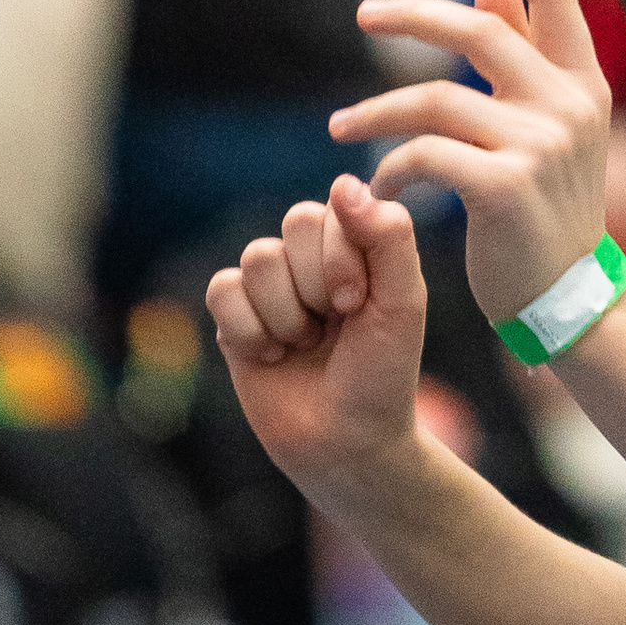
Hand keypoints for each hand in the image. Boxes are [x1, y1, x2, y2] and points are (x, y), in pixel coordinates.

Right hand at [206, 174, 430, 509]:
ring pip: (259, 257)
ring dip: (286, 314)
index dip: (341, 258)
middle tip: (333, 325)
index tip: (357, 305)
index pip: (335, 207)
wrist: (345, 443)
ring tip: (304, 344)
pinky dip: (249, 329)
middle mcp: (312, 255)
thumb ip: (387, 235)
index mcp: (357, 242)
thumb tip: (345, 181)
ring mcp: (272, 284)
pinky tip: (272, 354)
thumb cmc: (382, 372)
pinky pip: (222, 289)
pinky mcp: (235, 316)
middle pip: (295, 223)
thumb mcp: (402, 301)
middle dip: (315, 285)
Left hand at [326, 0, 613, 331]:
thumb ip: (522, 55)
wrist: (567, 303)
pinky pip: (425, 155)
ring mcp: (541, 144)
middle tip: (366, 12)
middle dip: (415, 15)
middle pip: (480, 31)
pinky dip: (391, 168)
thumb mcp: (547, 130)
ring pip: (436, 98)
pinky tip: (376, 188)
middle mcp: (568, 104)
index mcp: (583, 84)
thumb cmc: (548, 213)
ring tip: (341, 130)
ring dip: (376, 112)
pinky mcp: (504, 187)